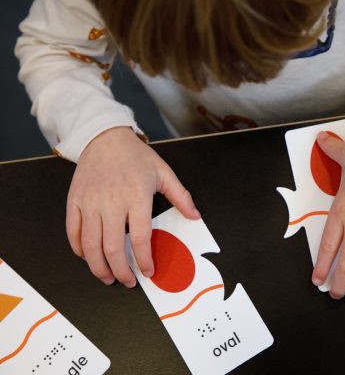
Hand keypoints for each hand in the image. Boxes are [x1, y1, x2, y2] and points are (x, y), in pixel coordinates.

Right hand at [66, 127, 199, 286]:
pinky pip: (73, 233)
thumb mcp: (164, 172)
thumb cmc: (136, 156)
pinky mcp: (74, 202)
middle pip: (113, 248)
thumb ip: (181, 196)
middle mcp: (111, 203)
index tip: (149, 272)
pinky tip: (89, 258)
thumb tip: (196, 216)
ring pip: (90, 246)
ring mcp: (90, 203)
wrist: (104, 137)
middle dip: (121, 271)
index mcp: (136, 197)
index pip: (141, 238)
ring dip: (99, 267)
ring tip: (108, 277)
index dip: (144, 260)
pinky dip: (80, 250)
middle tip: (128, 282)